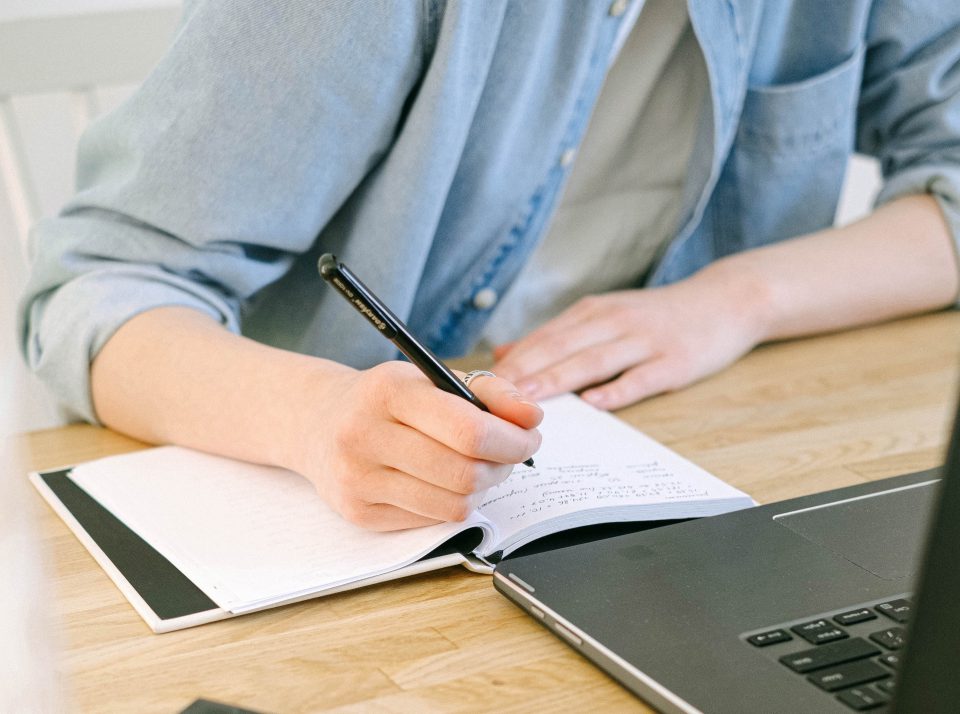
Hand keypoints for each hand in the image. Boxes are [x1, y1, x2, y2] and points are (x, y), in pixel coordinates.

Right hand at [289, 362, 541, 530]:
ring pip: (453, 505)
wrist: (317, 422)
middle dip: (503, 466)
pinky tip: (443, 482)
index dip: (512, 440)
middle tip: (510, 454)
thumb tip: (532, 417)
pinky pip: (432, 521)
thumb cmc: (386, 400)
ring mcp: (358, 479)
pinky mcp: (359, 513)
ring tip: (479, 468)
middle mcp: (365, 436)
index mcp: (388, 392)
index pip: (468, 430)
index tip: (529, 437)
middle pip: (465, 473)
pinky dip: (451, 503)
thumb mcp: (431, 378)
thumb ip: (489, 391)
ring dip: (482, 489)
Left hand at [493, 263, 769, 409]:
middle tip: (492, 396)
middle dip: (524, 372)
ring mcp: (645, 341)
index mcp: (593, 312)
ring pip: (594, 360)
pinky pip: (642, 377)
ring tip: (530, 399)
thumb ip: (556, 336)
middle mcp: (614, 321)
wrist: (725, 300)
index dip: (511, 362)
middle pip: (561, 347)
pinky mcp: (674, 361)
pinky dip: (618, 389)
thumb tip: (504, 354)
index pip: (543, 337)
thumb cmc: (656, 316)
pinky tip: (595, 403)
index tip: (481, 384)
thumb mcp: (604, 315)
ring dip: (559, 379)